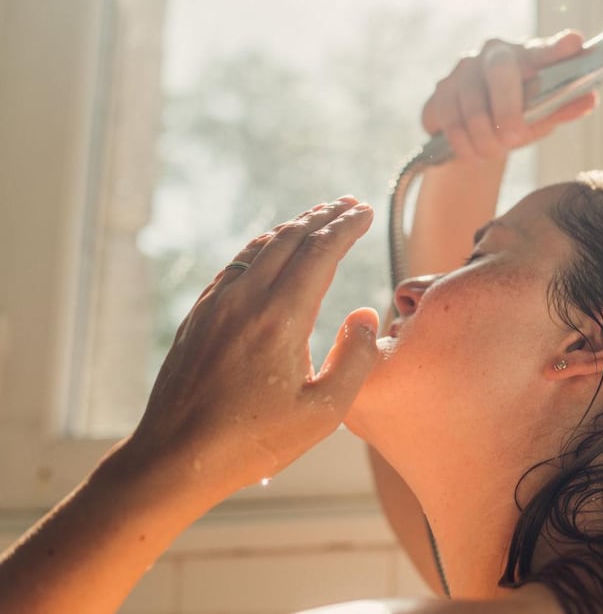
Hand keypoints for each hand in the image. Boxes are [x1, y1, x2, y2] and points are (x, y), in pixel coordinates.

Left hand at [126, 197, 379, 498]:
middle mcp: (246, 301)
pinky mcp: (199, 316)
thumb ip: (355, 360)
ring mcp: (216, 305)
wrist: (175, 457)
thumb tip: (364, 315)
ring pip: (259, 248)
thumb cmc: (253, 441)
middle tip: (349, 205)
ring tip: (316, 218)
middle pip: (290, 239)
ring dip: (293, 228)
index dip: (346, 227)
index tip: (366, 212)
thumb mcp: (324, 414)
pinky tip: (270, 251)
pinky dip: (263, 247)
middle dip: (323, 217)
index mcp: (281, 319)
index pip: (320, 252)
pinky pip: (236, 266)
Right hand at [420, 30, 597, 163]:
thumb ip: (563, 108)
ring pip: (470, 103)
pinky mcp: (439, 93)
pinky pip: (446, 118)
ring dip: (483, 136)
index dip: (558, 47)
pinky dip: (461, 142)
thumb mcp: (542, 116)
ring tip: (492, 152)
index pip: (543, 50)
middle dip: (506, 109)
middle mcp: (492, 54)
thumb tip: (590, 99)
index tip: (574, 43)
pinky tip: (471, 151)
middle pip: (499, 72)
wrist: (476, 135)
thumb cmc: (516, 116)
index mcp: (525, 56)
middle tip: (513, 138)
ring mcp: (461, 71)